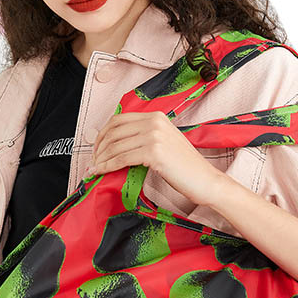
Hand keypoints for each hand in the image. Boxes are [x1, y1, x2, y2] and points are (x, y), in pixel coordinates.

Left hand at [85, 111, 224, 206]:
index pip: (119, 120)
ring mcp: (154, 135)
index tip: (96, 148)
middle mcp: (154, 121)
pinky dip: (107, 166)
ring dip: (100, 159)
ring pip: (115, 146)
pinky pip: (121, 158)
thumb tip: (115, 145)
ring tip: (93, 170)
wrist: (205, 180)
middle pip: (114, 131)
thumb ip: (143, 138)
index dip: (102, 134)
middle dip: (98, 147)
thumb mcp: (164, 143)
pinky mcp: (153, 152)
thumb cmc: (185, 167)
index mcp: (156, 116)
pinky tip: (101, 172)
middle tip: (92, 161)